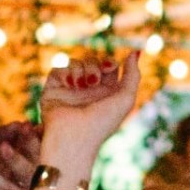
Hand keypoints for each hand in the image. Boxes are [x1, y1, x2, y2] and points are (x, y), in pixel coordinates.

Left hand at [0, 116, 40, 189]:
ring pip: (28, 173)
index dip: (38, 133)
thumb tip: (19, 123)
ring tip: (3, 147)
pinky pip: (8, 189)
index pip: (43, 142)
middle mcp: (36, 170)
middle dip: (33, 142)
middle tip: (25, 129)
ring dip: (16, 159)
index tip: (28, 124)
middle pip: (42, 156)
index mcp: (33, 154)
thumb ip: (3, 134)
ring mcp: (29, 188)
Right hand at [36, 49, 142, 176]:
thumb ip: (133, 75)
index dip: (109, 62)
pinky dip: (65, 72)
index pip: (108, 66)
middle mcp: (88, 90)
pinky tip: (70, 84)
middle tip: (93, 81)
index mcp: (106, 93)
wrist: (74, 137)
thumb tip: (136, 51)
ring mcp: (70, 90)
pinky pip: (58, 69)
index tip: (109, 68)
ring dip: (80, 69)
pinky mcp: (53, 90)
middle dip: (94, 65)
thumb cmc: (102, 123)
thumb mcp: (126, 99)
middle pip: (92, 61)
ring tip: (81, 84)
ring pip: (75, 62)